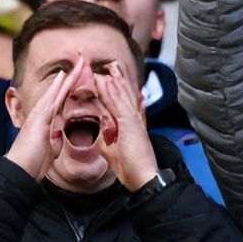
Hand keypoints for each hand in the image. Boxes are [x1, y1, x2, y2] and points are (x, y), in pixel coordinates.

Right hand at [4, 57, 77, 180]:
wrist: (20, 170)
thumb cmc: (33, 162)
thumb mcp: (48, 150)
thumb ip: (52, 142)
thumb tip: (56, 141)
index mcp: (47, 122)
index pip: (62, 100)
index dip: (71, 88)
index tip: (81, 75)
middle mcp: (42, 115)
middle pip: (60, 91)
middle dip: (71, 76)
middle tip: (82, 60)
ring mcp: (39, 115)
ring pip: (56, 91)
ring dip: (68, 77)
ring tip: (78, 62)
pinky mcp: (39, 119)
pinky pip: (51, 100)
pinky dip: (57, 88)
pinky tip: (63, 76)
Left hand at [92, 61, 160, 191]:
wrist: (142, 177)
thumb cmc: (129, 168)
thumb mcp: (111, 149)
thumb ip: (106, 136)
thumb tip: (99, 127)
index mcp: (131, 125)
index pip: (123, 103)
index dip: (117, 89)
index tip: (111, 77)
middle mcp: (135, 120)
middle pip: (126, 95)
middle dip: (120, 79)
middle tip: (114, 64)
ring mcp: (134, 121)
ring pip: (124, 96)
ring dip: (116, 79)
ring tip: (110, 65)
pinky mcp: (131, 125)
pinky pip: (119, 104)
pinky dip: (112, 92)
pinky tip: (105, 81)